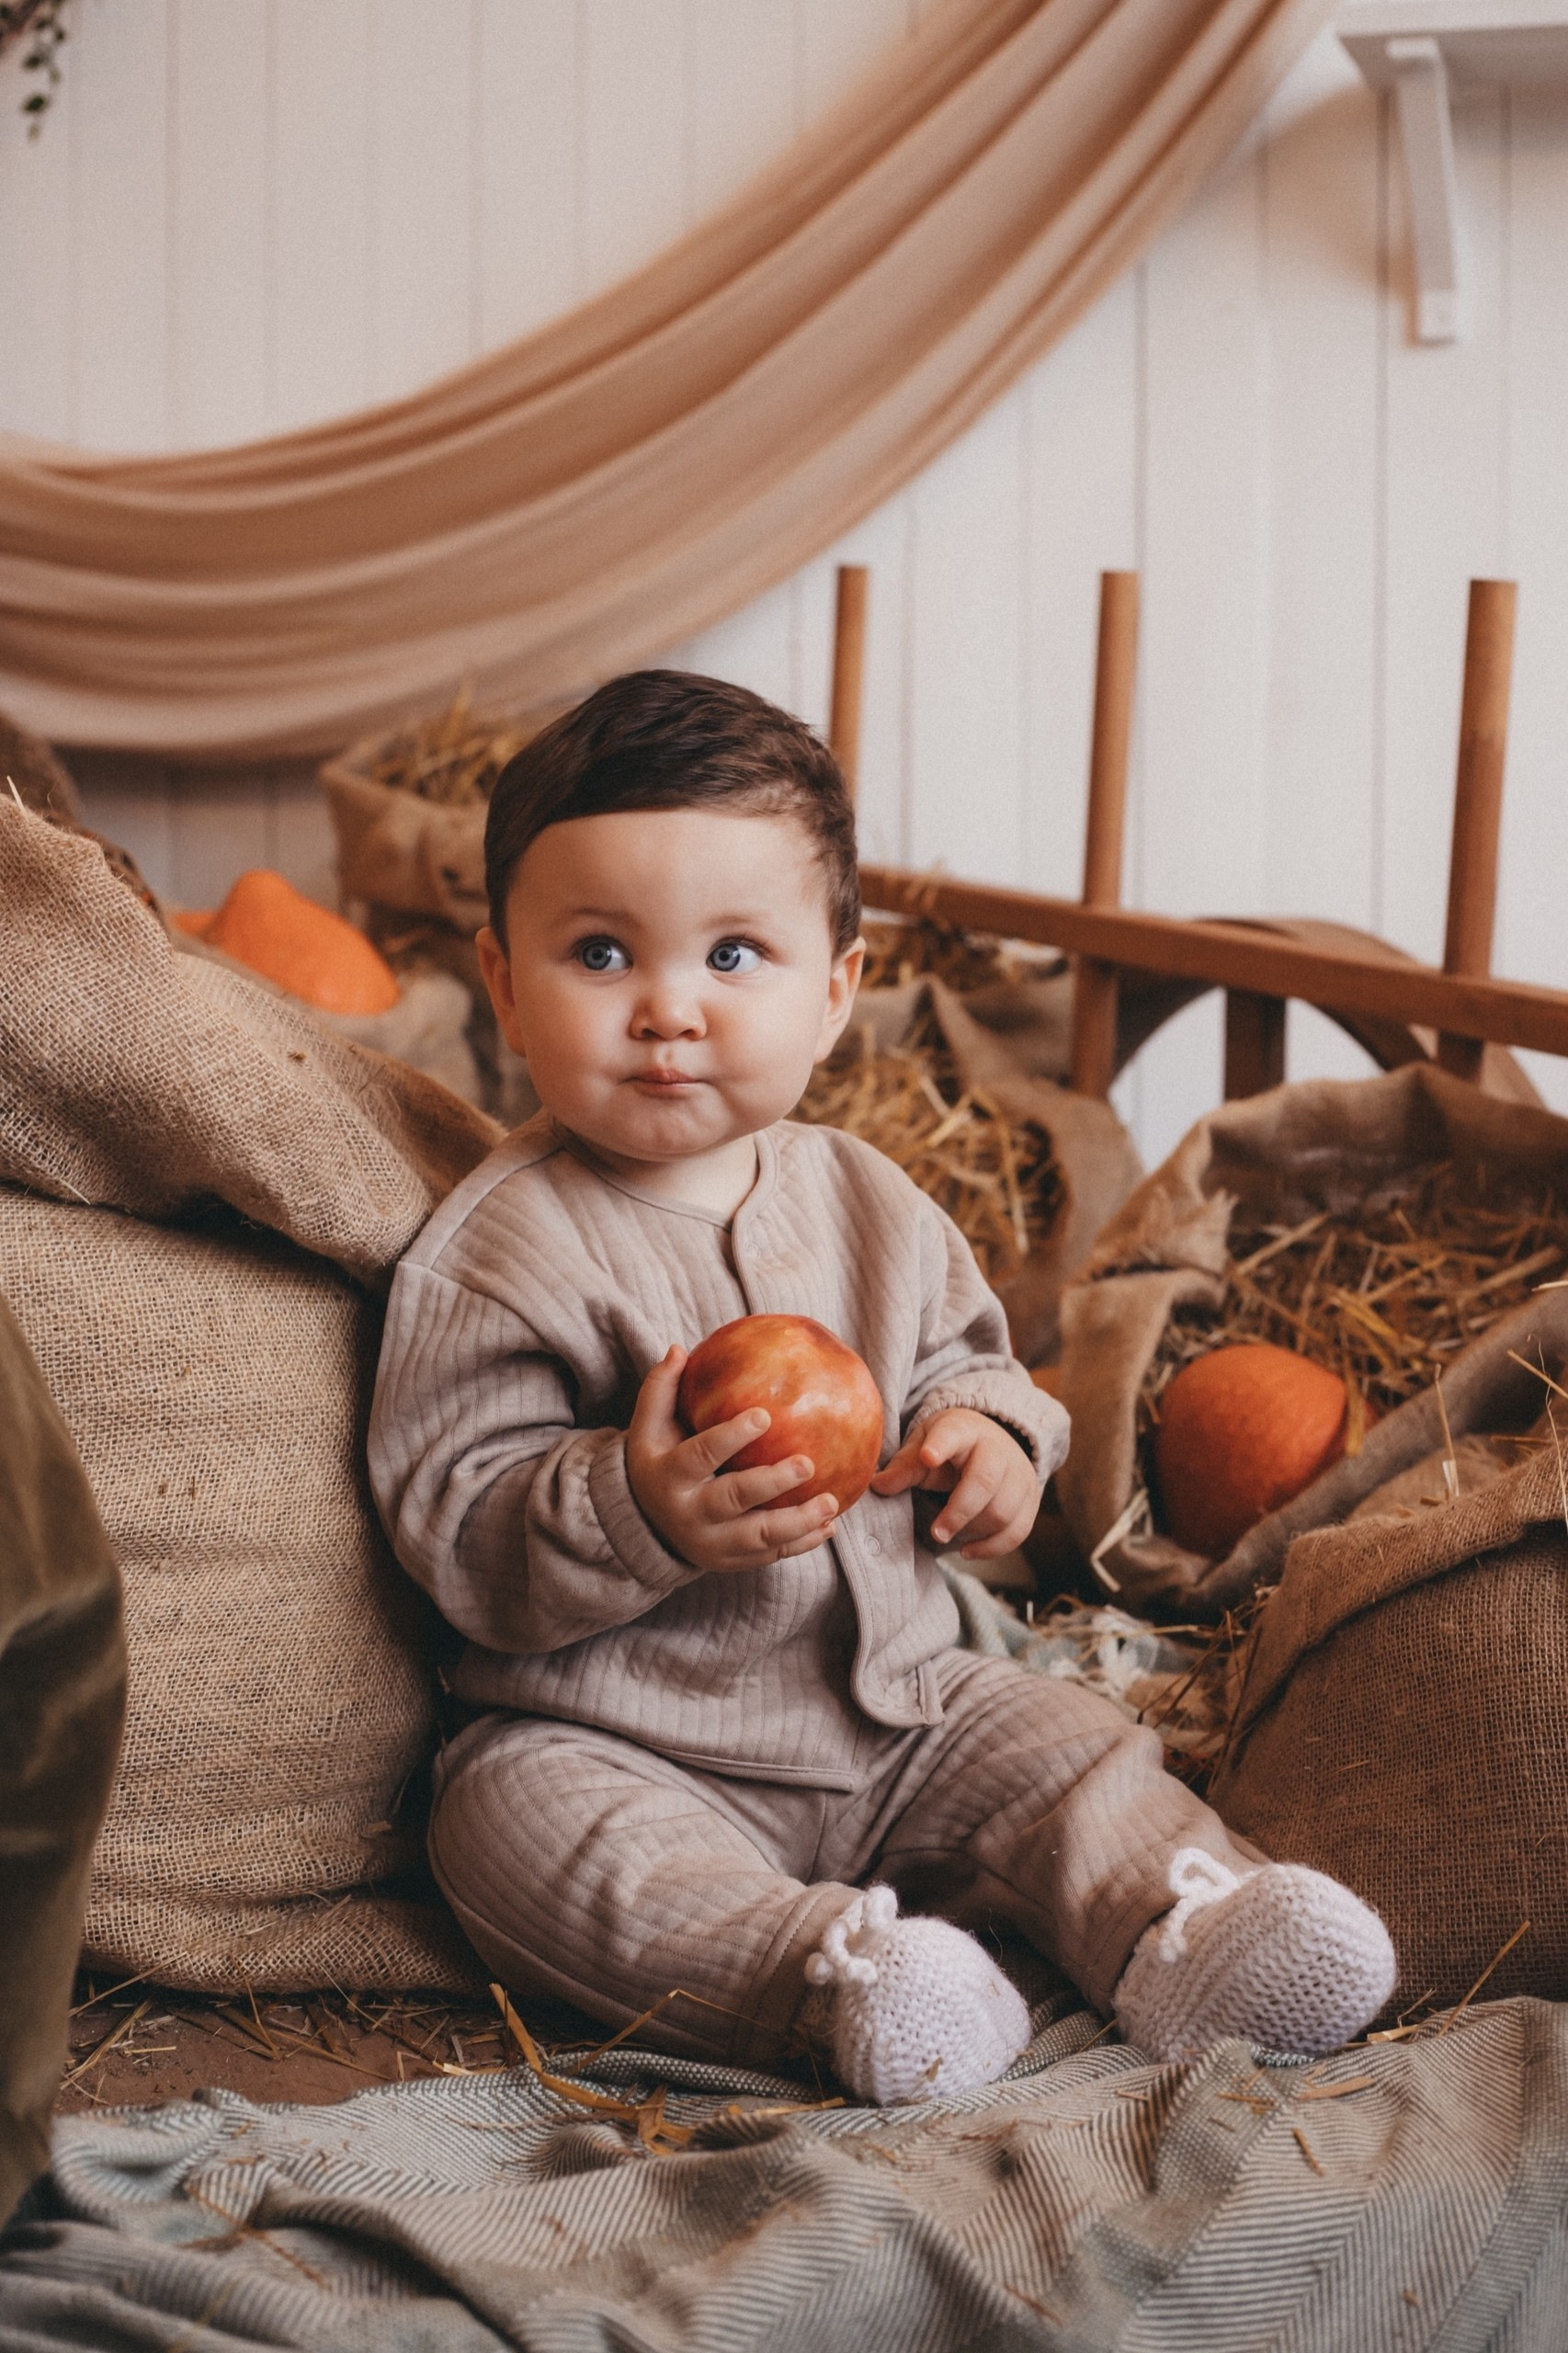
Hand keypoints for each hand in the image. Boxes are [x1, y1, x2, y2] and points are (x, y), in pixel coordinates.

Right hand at [625, 1347, 839, 1572]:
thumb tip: (679, 1349)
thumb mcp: (647, 1428)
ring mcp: (711, 1544)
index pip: (700, 1455)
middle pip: (734, 1498)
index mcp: (670, 1477)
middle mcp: (689, 1515)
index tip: (764, 1415)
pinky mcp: (731, 1562)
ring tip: (832, 1502)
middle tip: (808, 1463)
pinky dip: (802, 1544)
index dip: (731, 1436)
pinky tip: (830, 1526)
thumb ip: (661, 1389)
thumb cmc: (656, 1462)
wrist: (645, 1526)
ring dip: (799, 1522)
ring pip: (759, 1537)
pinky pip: (771, 1555)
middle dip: (772, 1482)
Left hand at [870, 1407, 1037, 1558]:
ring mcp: (1018, 1473)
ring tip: (945, 1534)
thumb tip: (877, 1485)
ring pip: (1003, 1511)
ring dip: (972, 1530)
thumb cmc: (948, 1447)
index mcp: (963, 1430)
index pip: (952, 1434)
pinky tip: (967, 1551)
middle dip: (958, 1512)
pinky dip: (992, 1547)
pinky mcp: (1030, 1498)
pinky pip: (1018, 1530)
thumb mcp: (923, 1446)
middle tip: (936, 1533)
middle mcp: (996, 1449)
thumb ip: (903, 1467)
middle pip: (983, 1482)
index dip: (941, 1446)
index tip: (927, 1457)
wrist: (991, 1441)